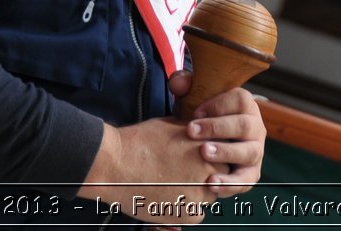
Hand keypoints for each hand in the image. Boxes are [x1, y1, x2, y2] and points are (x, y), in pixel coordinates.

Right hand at [80, 118, 225, 224]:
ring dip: (197, 192)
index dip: (210, 158)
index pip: (224, 156)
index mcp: (207, 146)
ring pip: (209, 196)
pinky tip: (169, 197)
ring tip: (173, 184)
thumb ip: (194, 134)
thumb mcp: (172, 126)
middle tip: (183, 173)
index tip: (197, 159)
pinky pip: (198, 214)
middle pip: (220, 177)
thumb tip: (203, 138)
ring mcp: (199, 193)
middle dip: (206, 175)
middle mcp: (208, 170)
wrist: (115, 163)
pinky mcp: (187, 213)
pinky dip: (186, 208)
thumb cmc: (139, 142)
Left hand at [180, 83, 265, 193]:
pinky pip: (246, 181)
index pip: (240, 100)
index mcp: (245, 105)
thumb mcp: (193, 96)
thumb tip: (177, 82)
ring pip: (249, 152)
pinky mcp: (251, 174)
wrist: (208, 140)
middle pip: (244, 125)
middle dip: (217, 128)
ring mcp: (255, 151)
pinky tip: (210, 184)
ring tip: (203, 153)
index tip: (194, 111)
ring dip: (226, 153)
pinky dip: (230, 184)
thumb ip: (184, 84)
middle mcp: (255, 127)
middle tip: (191, 131)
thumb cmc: (201, 114)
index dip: (217, 105)